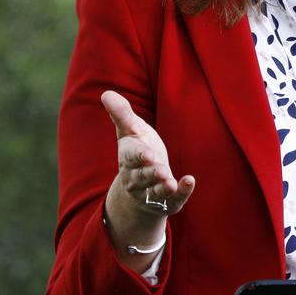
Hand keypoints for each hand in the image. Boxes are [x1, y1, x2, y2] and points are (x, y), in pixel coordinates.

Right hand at [101, 90, 194, 215]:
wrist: (140, 188)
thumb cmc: (137, 151)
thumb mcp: (131, 130)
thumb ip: (121, 114)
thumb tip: (106, 93)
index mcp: (129, 158)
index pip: (132, 157)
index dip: (139, 156)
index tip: (147, 154)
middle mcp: (137, 178)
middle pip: (144, 176)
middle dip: (152, 174)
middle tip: (162, 171)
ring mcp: (152, 192)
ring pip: (156, 191)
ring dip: (164, 187)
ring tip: (171, 183)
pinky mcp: (167, 202)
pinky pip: (174, 200)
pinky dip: (182, 192)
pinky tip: (189, 181)